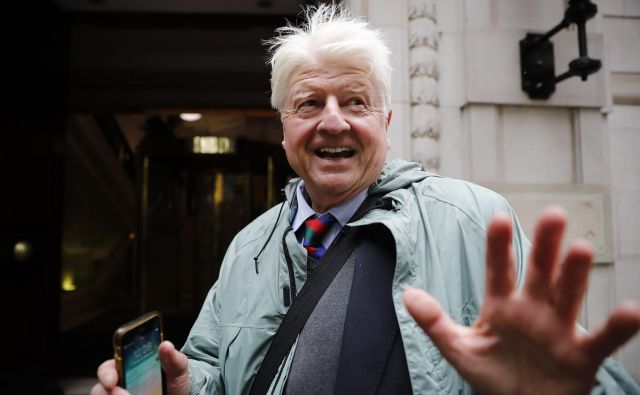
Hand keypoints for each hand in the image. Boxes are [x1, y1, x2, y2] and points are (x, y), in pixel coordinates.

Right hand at [90, 340, 189, 394]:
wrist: (181, 393)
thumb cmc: (173, 380)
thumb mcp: (176, 367)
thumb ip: (172, 357)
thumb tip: (166, 345)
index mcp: (126, 368)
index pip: (107, 369)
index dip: (106, 374)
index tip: (111, 380)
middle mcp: (119, 385)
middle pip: (101, 390)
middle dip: (107, 392)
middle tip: (122, 394)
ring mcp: (122, 394)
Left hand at [403, 206, 639, 394]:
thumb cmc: (492, 375)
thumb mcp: (459, 349)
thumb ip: (435, 322)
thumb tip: (407, 295)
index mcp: (502, 306)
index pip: (499, 270)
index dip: (498, 247)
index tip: (498, 219)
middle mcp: (533, 310)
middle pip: (540, 273)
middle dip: (545, 246)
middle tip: (553, 214)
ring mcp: (558, 330)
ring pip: (569, 297)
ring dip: (575, 274)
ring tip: (581, 248)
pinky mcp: (581, 356)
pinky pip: (601, 339)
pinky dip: (616, 327)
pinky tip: (630, 310)